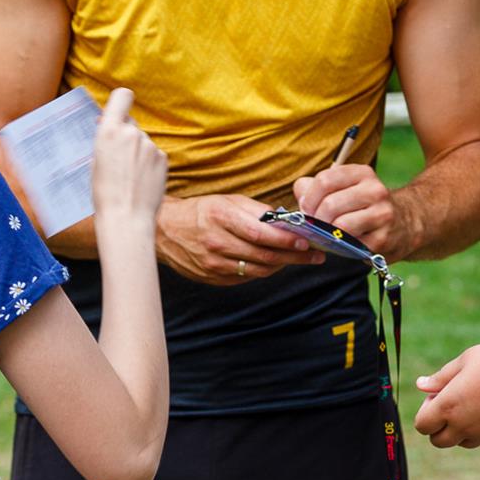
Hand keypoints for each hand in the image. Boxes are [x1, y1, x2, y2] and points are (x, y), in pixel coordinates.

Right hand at [91, 89, 167, 222]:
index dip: (121, 101)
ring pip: (143, 142)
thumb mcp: (95, 161)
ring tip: (130, 177)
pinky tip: (142, 182)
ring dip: (137, 153)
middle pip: (131, 124)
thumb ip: (106, 139)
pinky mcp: (163, 157)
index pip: (122, 97)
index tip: (118, 112)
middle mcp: (132, 133)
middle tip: (119, 160)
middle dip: (126, 136)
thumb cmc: (104, 193)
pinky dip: (149, 165)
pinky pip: (154, 155)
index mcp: (109, 131)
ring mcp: (150, 145)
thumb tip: (110, 125)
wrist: (126, 218)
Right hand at [156, 194, 326, 286]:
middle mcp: (216, 242)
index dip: (287, 239)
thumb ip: (257, 211)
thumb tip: (286, 220)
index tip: (307, 241)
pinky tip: (274, 263)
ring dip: (282, 265)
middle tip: (315, 255)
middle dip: (294, 256)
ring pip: (258, 270)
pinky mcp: (211, 278)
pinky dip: (263, 270)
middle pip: (264, 255)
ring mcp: (213, 264)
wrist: (165, 231)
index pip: (261, 233)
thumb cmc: (201, 211)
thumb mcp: (227, 201)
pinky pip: (245, 277)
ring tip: (299, 258)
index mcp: (221, 217)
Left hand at [291, 164, 411, 255]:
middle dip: (315, 220)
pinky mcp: (383, 239)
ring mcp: (382, 214)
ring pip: (339, 225)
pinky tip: (342, 243)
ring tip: (326, 234)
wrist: (406, 223)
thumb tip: (300, 193)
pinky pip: (350, 244)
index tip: (306, 210)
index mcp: (362, 173)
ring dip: (326, 234)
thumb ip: (315, 186)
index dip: (308, 198)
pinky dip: (339, 246)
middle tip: (314, 227)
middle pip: (330, 205)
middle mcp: (375, 190)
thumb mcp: (345, 187)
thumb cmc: (364, 205)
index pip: (325, 180)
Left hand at [413, 340, 479, 448]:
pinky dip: (479, 428)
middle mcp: (463, 425)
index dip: (425, 411)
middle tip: (451, 403)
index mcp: (448, 406)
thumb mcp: (464, 361)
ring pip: (461, 443)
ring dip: (458, 430)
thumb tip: (420, 385)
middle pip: (438, 441)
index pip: (422, 425)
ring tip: (471, 405)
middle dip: (438, 426)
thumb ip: (440, 378)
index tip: (437, 395)